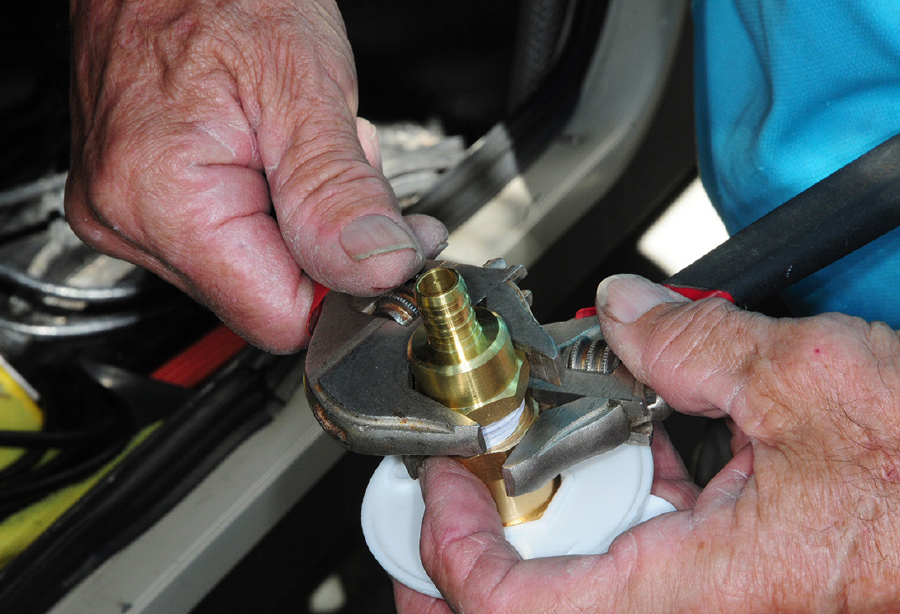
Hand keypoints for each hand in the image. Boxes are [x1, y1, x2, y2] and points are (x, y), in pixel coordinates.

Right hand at [66, 0, 446, 352]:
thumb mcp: (304, 86)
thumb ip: (338, 193)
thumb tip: (378, 271)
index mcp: (163, 201)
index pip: (278, 316)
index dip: (343, 287)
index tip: (384, 241)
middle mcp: (130, 220)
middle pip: (267, 295)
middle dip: (324, 240)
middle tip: (333, 159)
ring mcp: (129, 212)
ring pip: (255, 268)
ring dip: (301, 217)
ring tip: (294, 140)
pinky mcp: (143, 200)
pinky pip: (231, 236)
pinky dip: (272, 202)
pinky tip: (271, 150)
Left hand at [396, 274, 899, 612]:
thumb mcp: (808, 383)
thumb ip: (691, 343)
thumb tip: (622, 312)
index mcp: (696, 587)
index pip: (523, 606)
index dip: (456, 551)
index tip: (442, 488)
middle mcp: (690, 603)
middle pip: (538, 592)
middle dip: (483, 528)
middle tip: (454, 474)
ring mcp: (705, 587)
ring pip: (584, 559)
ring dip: (547, 495)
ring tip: (525, 439)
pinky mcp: (725, 562)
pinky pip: (640, 532)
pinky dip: (612, 479)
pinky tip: (621, 429)